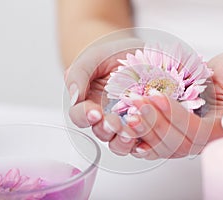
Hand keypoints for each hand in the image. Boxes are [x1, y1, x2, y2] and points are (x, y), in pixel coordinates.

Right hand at [65, 38, 143, 155]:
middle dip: (107, 129)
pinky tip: (147, 133)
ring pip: (120, 141)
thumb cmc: (107, 55)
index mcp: (87, 104)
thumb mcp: (90, 59)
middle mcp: (105, 117)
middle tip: (114, 123)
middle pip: (101, 132)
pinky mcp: (143, 122)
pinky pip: (142, 137)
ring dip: (123, 140)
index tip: (94, 112)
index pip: (80, 117)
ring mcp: (125, 121)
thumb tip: (75, 96)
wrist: (131, 51)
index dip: (84, 117)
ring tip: (130, 133)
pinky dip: (144, 139)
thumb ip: (77, 75)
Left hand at [120, 52, 222, 158]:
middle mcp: (201, 141)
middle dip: (153, 122)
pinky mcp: (174, 135)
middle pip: (175, 143)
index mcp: (219, 131)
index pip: (194, 131)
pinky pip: (155, 144)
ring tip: (128, 110)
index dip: (174, 116)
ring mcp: (186, 140)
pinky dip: (141, 138)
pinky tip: (127, 127)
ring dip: (143, 129)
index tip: (157, 96)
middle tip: (135, 101)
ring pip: (162, 147)